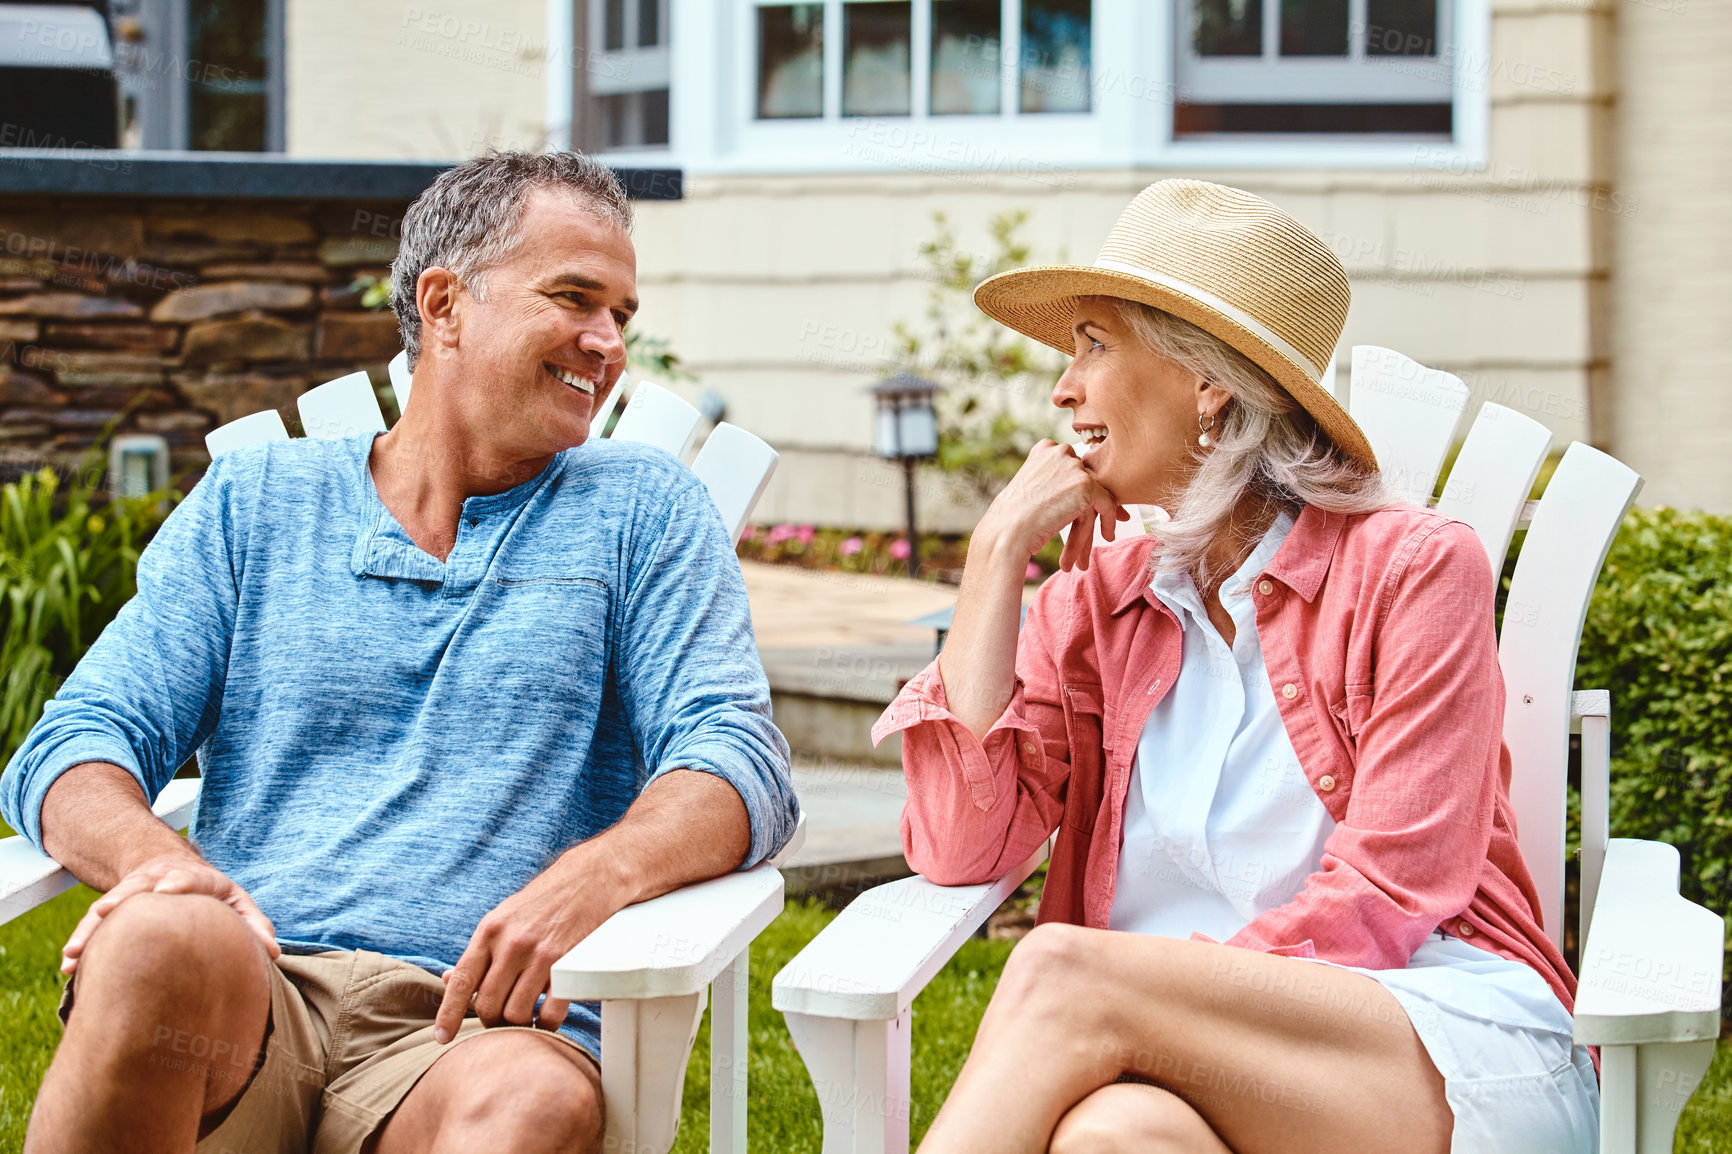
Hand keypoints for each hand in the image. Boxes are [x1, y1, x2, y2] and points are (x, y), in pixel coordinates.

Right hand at [61, 853, 279, 975]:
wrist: (173, 870)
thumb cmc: (212, 896)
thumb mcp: (235, 903)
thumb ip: (254, 925)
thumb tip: (273, 953)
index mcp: (196, 879)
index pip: (187, 877)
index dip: (177, 882)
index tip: (165, 890)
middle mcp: (160, 880)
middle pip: (138, 886)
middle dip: (121, 898)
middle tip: (104, 912)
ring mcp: (133, 892)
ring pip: (109, 906)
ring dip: (91, 927)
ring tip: (73, 953)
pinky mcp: (114, 907)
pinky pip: (94, 925)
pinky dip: (81, 942)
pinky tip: (69, 966)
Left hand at [434, 859, 619, 1041]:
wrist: (587, 881)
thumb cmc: (541, 903)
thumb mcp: (502, 918)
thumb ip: (478, 952)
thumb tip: (449, 981)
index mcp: (490, 931)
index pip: (462, 981)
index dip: (448, 1014)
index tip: (442, 1037)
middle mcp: (513, 944)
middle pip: (489, 1005)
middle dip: (491, 1021)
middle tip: (499, 1021)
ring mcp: (542, 956)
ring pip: (516, 1013)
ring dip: (518, 1025)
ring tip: (524, 1019)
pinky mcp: (569, 966)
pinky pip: (551, 1013)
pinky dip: (546, 1025)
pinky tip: (546, 1020)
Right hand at [978, 440, 1127, 572]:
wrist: (1008, 531)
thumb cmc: (1013, 516)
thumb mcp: (1033, 487)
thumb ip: (1055, 479)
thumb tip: (1076, 489)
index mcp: (1045, 448)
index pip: (1073, 466)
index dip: (1079, 487)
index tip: (1083, 505)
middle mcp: (1060, 451)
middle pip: (1087, 478)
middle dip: (1094, 501)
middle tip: (1104, 520)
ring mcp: (1074, 466)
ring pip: (1097, 493)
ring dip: (1098, 516)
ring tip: (1101, 534)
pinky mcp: (1086, 485)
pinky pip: (1108, 503)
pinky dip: (1110, 521)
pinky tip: (1108, 536)